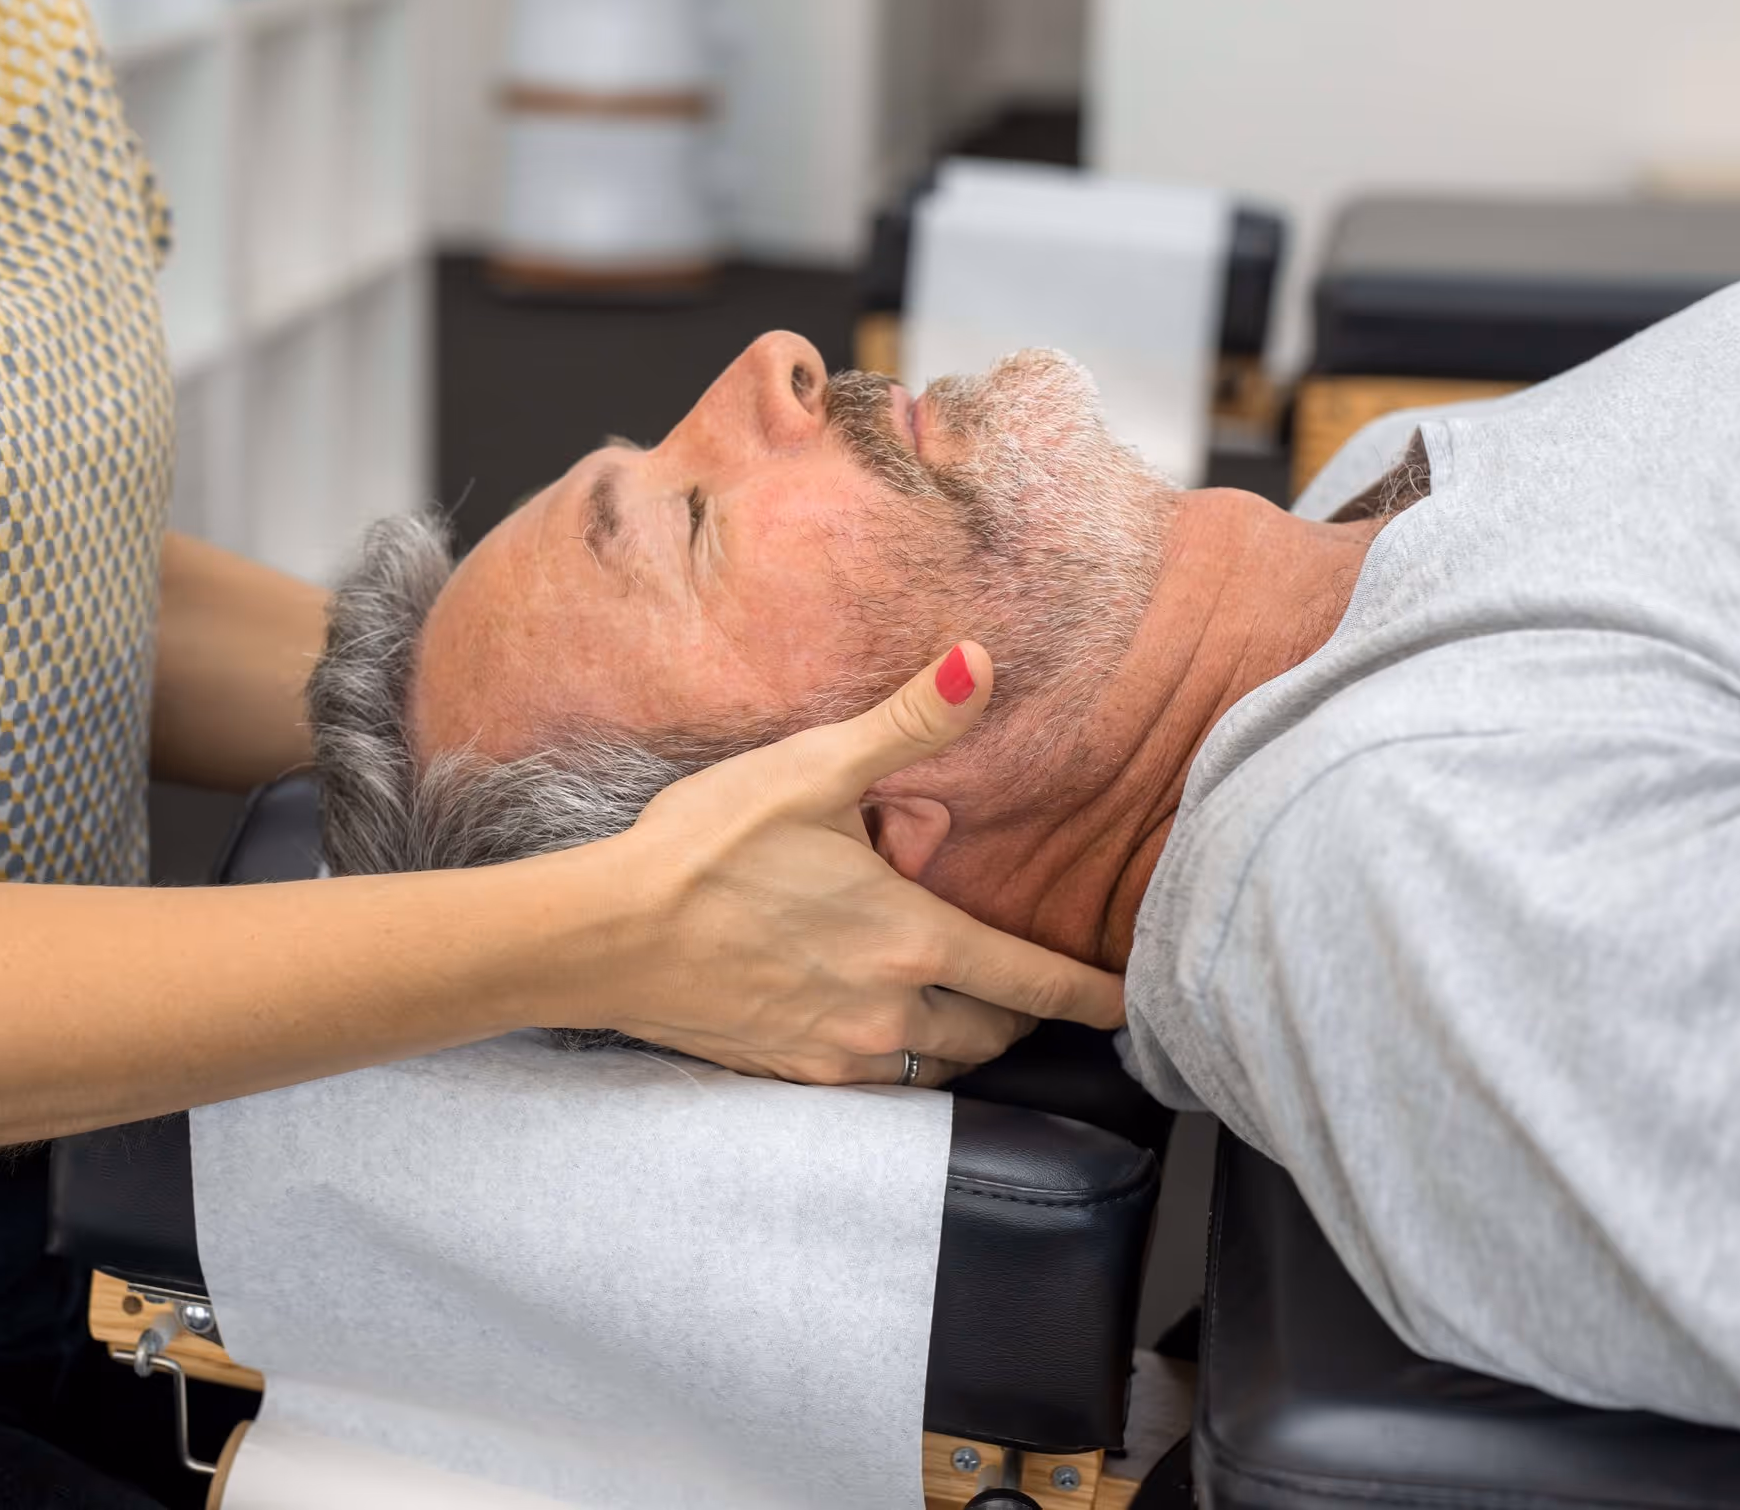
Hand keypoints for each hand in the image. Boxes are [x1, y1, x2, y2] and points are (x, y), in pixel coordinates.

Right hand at [580, 642, 1126, 1085]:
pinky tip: (876, 1021)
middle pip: (994, 1034)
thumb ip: (909, 723)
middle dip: (1023, 1015)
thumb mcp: (813, 769)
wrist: (606, 934)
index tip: (1132, 1006)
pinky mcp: (790, 1073)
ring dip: (962, 1039)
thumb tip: (981, 660)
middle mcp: (890, 1008)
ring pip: (937, 1064)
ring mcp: (839, 1051)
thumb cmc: (706, 847)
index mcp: (914, 939)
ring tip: (964, 1006)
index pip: (1035, 982)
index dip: (1092, 997)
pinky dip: (897, 1055)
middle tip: (1032, 990)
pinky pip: (875, 1080)